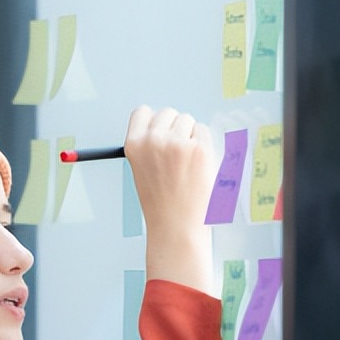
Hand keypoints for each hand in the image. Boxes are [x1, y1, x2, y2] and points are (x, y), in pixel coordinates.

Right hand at [124, 105, 215, 294]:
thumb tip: (168, 124)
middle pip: (168, 113)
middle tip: (178, 156)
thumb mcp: (142, 170)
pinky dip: (204, 145)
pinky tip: (199, 166)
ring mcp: (177, 143)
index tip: (162, 133)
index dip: (154, 122)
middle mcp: (153, 140)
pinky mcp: (199, 149)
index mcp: (134, 145)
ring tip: (187, 164)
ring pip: (188, 121)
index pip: (142, 112)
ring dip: (191, 136)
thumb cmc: (162, 203)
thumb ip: (150, 146)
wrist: (176, 227)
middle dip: (176, 129)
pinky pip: (204, 132)